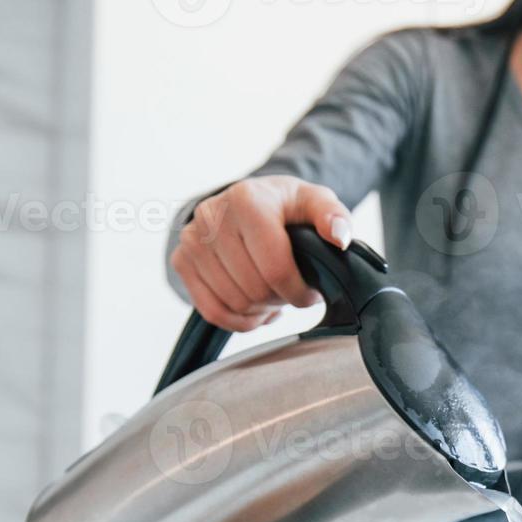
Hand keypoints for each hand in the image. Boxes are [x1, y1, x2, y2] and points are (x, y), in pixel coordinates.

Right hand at [169, 175, 353, 331]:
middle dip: (280, 299)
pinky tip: (254, 307)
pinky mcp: (181, 260)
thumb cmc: (283, 206)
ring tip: (273, 296)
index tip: (310, 292)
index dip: (298, 292)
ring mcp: (192, 239)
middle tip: (290, 292)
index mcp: (247, 201)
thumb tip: (340, 238)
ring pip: (234, 304)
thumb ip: (334, 216)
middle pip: (254, 290)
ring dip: (260, 310)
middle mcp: (212, 217)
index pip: (274, 268)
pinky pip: (212, 312)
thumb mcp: (314, 202)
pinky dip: (238, 321)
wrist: (245, 202)